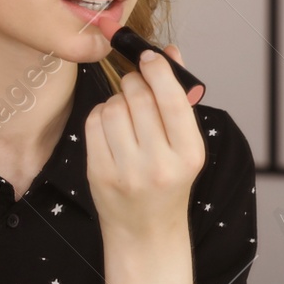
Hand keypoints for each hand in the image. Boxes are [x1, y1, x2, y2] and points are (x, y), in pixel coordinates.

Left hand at [85, 44, 205, 240]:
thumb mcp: (185, 146)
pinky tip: (110, 126)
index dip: (157, 69)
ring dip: (117, 99)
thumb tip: (169, 52)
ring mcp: (127, 171)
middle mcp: (160, 164)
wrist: (146, 231)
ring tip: (126, 112)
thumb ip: (178, 100)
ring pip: (113, 107)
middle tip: (136, 83)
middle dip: (135, 81)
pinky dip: (100, 115)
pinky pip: (93, 123)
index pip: (171, 99)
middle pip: (139, 98)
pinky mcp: (99, 173)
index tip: (149, 56)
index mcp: (190, 154)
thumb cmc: (169, 182)